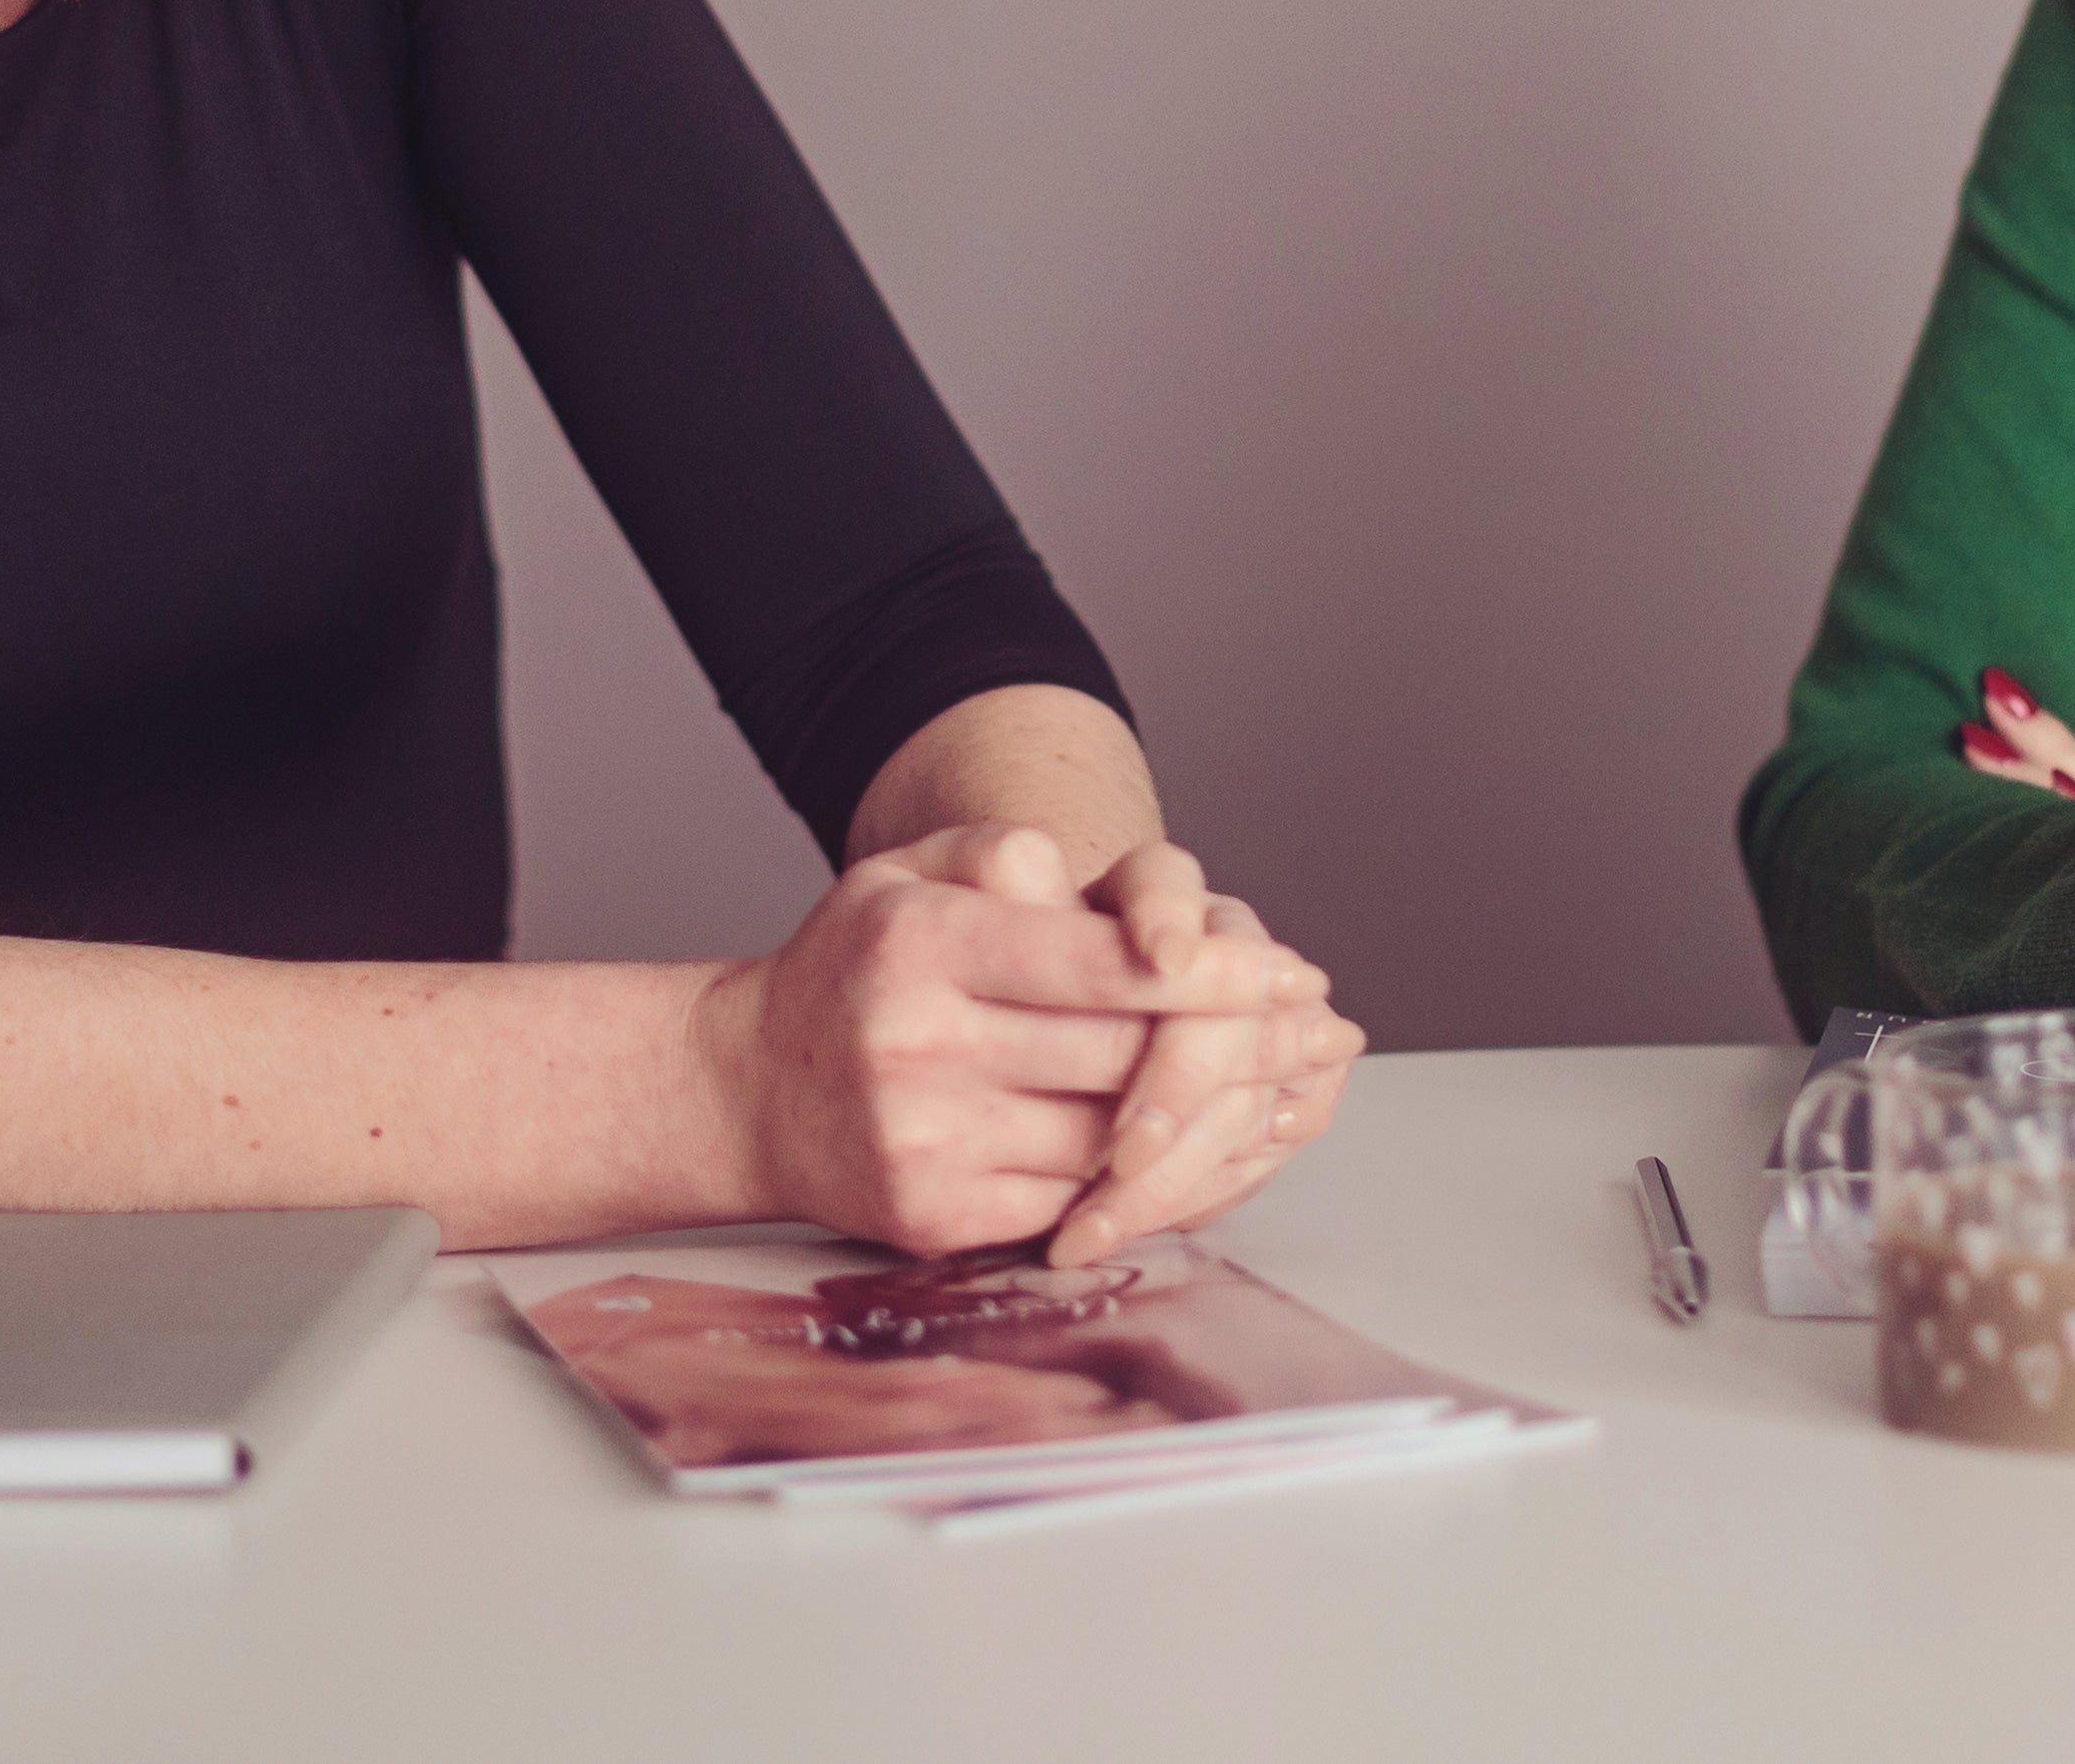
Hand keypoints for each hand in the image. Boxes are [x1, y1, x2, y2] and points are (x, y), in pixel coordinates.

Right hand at [698, 825, 1333, 1256]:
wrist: (749, 1089)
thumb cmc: (857, 966)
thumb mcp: (906, 873)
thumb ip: (1004, 855)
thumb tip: (1115, 904)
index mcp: (919, 946)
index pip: (1101, 964)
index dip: (1215, 971)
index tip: (1292, 970)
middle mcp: (918, 1049)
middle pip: (1123, 1057)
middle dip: (1242, 1045)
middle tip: (1325, 1029)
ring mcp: (925, 1144)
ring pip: (1111, 1139)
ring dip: (1212, 1119)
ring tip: (1293, 1088)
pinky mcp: (934, 1219)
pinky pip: (1073, 1201)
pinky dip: (1148, 1178)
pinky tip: (1209, 1150)